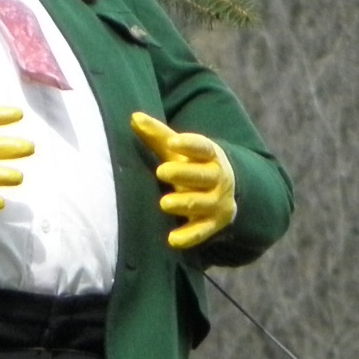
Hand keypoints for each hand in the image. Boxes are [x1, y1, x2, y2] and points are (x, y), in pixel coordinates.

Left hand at [130, 111, 234, 249]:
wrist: (224, 189)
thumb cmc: (192, 163)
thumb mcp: (177, 150)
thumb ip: (157, 135)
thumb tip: (133, 117)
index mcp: (210, 156)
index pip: (203, 147)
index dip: (189, 144)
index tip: (172, 141)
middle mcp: (218, 178)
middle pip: (203, 175)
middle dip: (184, 173)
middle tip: (161, 171)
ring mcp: (217, 202)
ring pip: (202, 203)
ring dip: (185, 203)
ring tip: (164, 203)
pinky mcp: (213, 224)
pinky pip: (202, 232)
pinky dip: (189, 237)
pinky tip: (172, 240)